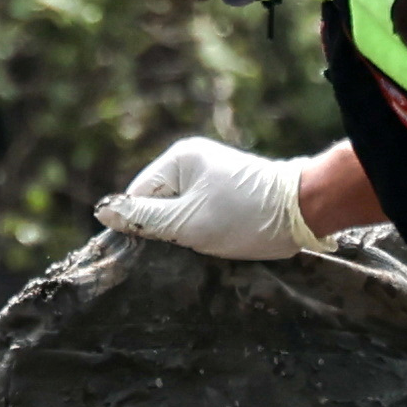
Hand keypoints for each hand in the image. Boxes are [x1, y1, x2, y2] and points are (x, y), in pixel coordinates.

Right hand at [102, 133, 330, 259]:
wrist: (305, 211)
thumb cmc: (245, 216)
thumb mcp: (188, 223)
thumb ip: (143, 219)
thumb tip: (102, 212)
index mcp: (178, 158)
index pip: (138, 196)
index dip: (143, 225)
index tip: (160, 248)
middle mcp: (192, 159)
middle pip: (157, 203)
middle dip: (166, 228)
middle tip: (185, 248)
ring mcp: (211, 173)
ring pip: (178, 210)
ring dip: (185, 231)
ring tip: (204, 244)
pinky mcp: (227, 189)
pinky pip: (198, 210)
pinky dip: (202, 228)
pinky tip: (217, 239)